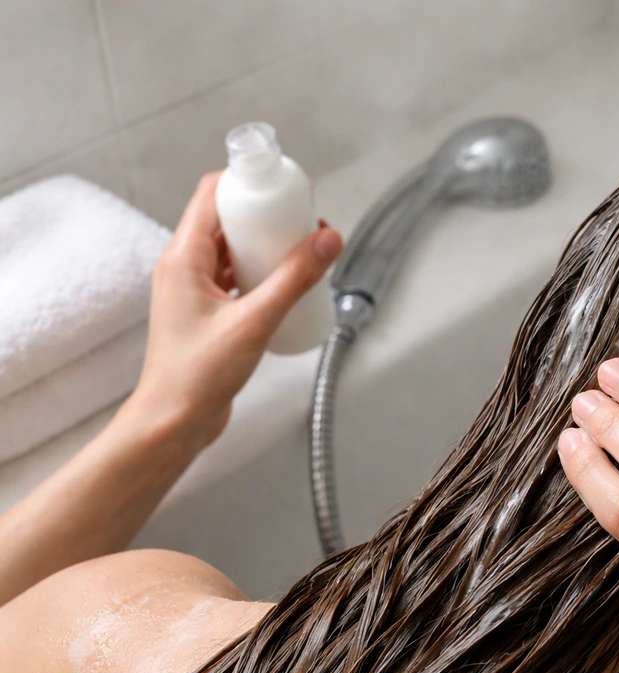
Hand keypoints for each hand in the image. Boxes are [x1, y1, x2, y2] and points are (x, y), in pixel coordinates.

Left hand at [129, 172, 342, 446]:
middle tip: (305, 226)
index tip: (286, 188)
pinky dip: (262, 272)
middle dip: (268, 217)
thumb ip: (293, 279)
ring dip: (267, 246)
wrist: (173, 423)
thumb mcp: (254, 322)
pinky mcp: (208, 310)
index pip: (213, 194)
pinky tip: (287, 287)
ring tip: (303, 256)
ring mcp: (194, 289)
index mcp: (183, 257)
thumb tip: (326, 240)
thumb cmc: (195, 378)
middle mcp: (184, 266)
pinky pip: (237, 275)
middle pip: (228, 218)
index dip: (250, 183)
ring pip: (234, 248)